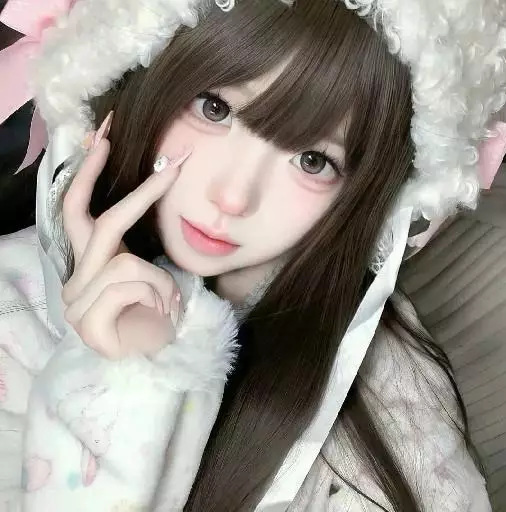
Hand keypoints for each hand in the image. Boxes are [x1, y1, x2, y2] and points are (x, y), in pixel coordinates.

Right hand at [61, 117, 190, 358]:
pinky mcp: (88, 323)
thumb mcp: (144, 272)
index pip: (79, 210)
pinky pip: (131, 287)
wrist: (148, 357)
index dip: (89, 172)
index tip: (104, 137)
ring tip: (169, 301)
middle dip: (124, 188)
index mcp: (89, 263)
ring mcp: (76, 302)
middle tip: (159, 161)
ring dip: (159, 279)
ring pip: (126, 262)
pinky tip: (162, 312)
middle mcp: (76, 278)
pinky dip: (157, 293)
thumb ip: (133, 245)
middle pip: (93, 221)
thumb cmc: (149, 314)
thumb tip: (151, 193)